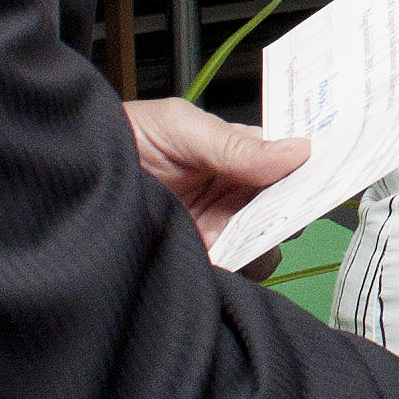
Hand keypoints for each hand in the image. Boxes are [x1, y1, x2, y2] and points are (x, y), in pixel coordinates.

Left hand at [122, 96, 305, 260]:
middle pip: (284, 208)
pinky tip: (224, 256)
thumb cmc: (124, 138)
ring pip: (266, 244)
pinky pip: (238, 271)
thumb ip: (235, 145)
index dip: (309, 170)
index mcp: (238, 154)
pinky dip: (239, 268)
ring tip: (244, 232)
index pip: (287, 164)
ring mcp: (221, 229)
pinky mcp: (204, 260)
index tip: (323, 176)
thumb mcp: (179, 127)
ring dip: (265, 242)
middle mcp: (236, 193)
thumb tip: (299, 152)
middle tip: (284, 208)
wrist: (75, 178)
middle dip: (292, 210)